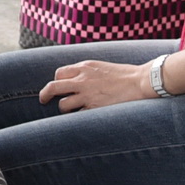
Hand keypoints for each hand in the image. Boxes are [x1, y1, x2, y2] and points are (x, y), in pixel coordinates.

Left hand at [39, 60, 154, 112]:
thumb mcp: (101, 66)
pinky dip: (78, 117)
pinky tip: (83, 117)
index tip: (57, 87)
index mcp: (84, 67)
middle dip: (45, 95)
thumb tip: (75, 79)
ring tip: (71, 110)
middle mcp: (82, 80)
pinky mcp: (94, 108)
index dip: (56, 81)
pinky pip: (78, 115)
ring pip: (63, 105)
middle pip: (53, 87)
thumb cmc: (124, 74)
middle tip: (43, 100)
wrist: (140, 81)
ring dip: (65, 108)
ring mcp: (87, 95)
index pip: (59, 74)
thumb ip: (86, 72)